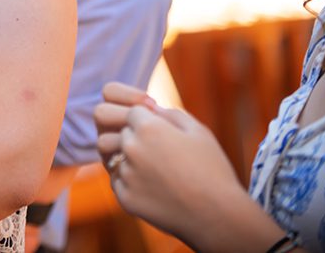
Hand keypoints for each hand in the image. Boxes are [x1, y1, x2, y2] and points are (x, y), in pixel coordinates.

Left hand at [93, 82, 246, 246]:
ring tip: (147, 160)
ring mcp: (126, 173)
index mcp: (148, 127)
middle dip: (128, 128)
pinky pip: (115, 178)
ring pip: (107, 150)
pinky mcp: (124, 197)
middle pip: (114, 126)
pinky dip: (129, 178)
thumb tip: (147, 108)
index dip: (146, 115)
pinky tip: (151, 183)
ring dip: (123, 151)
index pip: (132, 109)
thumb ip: (169, 113)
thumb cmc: (212, 170)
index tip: (162, 126)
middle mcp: (131, 148)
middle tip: (150, 142)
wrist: (217, 217)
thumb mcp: (198, 131)